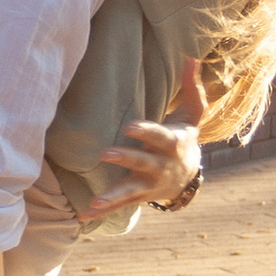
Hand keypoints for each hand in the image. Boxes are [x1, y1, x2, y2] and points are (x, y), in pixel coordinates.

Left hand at [79, 59, 204, 222]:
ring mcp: (147, 185)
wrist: (188, 178)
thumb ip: (192, 88)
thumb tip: (192, 58)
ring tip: (96, 201)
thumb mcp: (192, 115)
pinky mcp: (136, 196)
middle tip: (105, 153)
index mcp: (172, 145)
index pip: (159, 138)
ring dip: (112, 196)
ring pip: (130, 191)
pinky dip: (102, 213)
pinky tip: (83, 216)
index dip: (146, 133)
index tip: (130, 127)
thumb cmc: (184, 138)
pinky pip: (118, 206)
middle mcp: (159, 167)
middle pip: (142, 163)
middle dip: (125, 159)